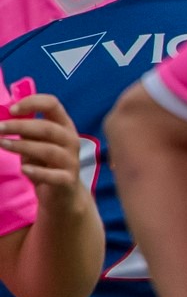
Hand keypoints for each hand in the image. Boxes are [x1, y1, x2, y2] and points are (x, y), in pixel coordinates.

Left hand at [1, 93, 87, 211]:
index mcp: (64, 125)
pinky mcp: (67, 180)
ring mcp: (71, 161)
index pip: (52, 104)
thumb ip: (25, 129)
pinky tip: (24, 169)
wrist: (63, 193)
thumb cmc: (45, 162)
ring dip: (22, 146)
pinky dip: (38, 172)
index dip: (32, 103)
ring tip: (2, 144)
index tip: (11, 109)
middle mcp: (71, 140)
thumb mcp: (35, 142)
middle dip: (20, 126)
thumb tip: (3, 117)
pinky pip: (54, 175)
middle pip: (48, 128)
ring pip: (48, 150)